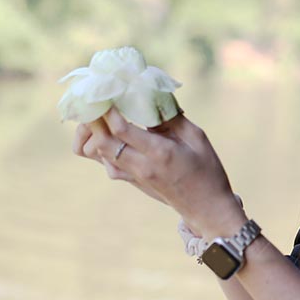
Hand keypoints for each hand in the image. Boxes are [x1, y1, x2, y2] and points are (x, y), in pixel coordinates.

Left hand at [72, 108, 244, 235]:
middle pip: (101, 142)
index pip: (122, 130)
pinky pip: (106, 162)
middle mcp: (140, 167)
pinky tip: (114, 132)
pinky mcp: (130, 181)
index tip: (105, 91)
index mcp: (159, 153)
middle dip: (93, 120)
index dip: (108, 110)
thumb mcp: (197, 137)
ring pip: (98, 153)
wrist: (206, 208)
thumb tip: (152, 94)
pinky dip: (102, 145)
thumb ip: (173, 117)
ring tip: (102, 113)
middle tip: (97, 100)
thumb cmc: (207, 169)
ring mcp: (132, 176)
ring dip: (94, 133)